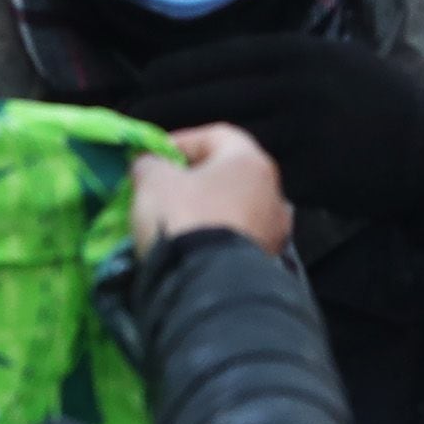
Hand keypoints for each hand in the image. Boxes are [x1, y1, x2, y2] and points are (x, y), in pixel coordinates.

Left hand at [127, 32, 423, 251]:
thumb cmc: (369, 101)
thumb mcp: (327, 62)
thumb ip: (277, 66)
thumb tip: (215, 72)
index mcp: (296, 52)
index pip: (218, 58)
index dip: (175, 74)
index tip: (141, 85)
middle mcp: (297, 83)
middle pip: (213, 97)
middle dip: (165, 111)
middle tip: (129, 124)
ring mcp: (306, 128)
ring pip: (228, 138)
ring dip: (186, 150)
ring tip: (152, 160)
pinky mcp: (314, 171)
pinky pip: (257, 176)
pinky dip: (226, 183)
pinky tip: (200, 190)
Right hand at [132, 123, 293, 257]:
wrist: (210, 287)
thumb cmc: (185, 218)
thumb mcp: (154, 182)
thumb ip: (150, 164)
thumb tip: (148, 164)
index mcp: (251, 161)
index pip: (215, 136)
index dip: (181, 142)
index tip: (154, 157)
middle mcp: (273, 192)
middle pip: (229, 174)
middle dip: (196, 179)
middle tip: (164, 188)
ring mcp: (274, 232)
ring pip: (236, 209)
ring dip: (209, 210)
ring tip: (177, 222)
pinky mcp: (268, 264)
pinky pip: (237, 240)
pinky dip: (217, 238)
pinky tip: (194, 248)